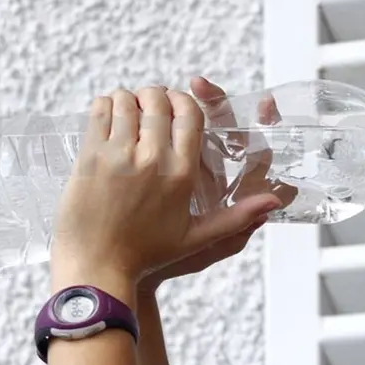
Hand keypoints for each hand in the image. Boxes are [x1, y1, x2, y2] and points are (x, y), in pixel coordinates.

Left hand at [50, 86, 282, 294]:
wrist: (99, 268)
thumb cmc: (148, 256)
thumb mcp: (197, 238)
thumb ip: (237, 217)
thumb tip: (274, 203)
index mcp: (181, 173)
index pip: (189, 114)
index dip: (183, 100)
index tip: (175, 105)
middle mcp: (153, 160)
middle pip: (158, 101)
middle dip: (155, 95)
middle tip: (150, 105)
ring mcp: (119, 156)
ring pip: (127, 101)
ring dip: (129, 99)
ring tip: (129, 110)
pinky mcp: (90, 157)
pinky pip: (100, 112)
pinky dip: (105, 105)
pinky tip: (109, 116)